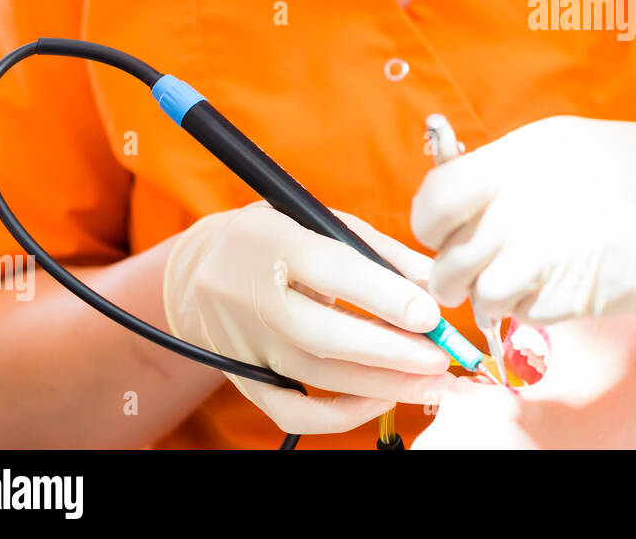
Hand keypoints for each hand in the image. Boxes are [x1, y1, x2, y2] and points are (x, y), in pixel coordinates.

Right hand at [163, 201, 454, 433]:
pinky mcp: (245, 380)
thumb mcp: (318, 221)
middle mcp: (251, 297)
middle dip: (390, 352)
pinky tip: (382, 398)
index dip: (384, 295)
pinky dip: (341, 415)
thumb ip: (378, 251)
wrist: (195, 272)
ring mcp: (245, 345)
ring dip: (382, 385)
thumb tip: (432, 284)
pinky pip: (293, 413)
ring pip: (317, 377)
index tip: (430, 314)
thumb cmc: (273, 239)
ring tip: (431, 382)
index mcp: (271, 242)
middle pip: (323, 336)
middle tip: (439, 358)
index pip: (331, 270)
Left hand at [410, 101, 635, 323]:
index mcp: (527, 152)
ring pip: (483, 296)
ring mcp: (558, 244)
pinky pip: (531, 316)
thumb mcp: (579, 149)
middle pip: (450, 258)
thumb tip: (466, 217)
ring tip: (523, 292)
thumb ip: (519, 178)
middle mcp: (531, 196)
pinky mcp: (587, 287)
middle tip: (478, 280)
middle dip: (453, 280)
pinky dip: (537, 316)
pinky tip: (566, 294)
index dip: (432, 228)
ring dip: (494, 304)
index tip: (449, 236)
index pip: (436, 197)